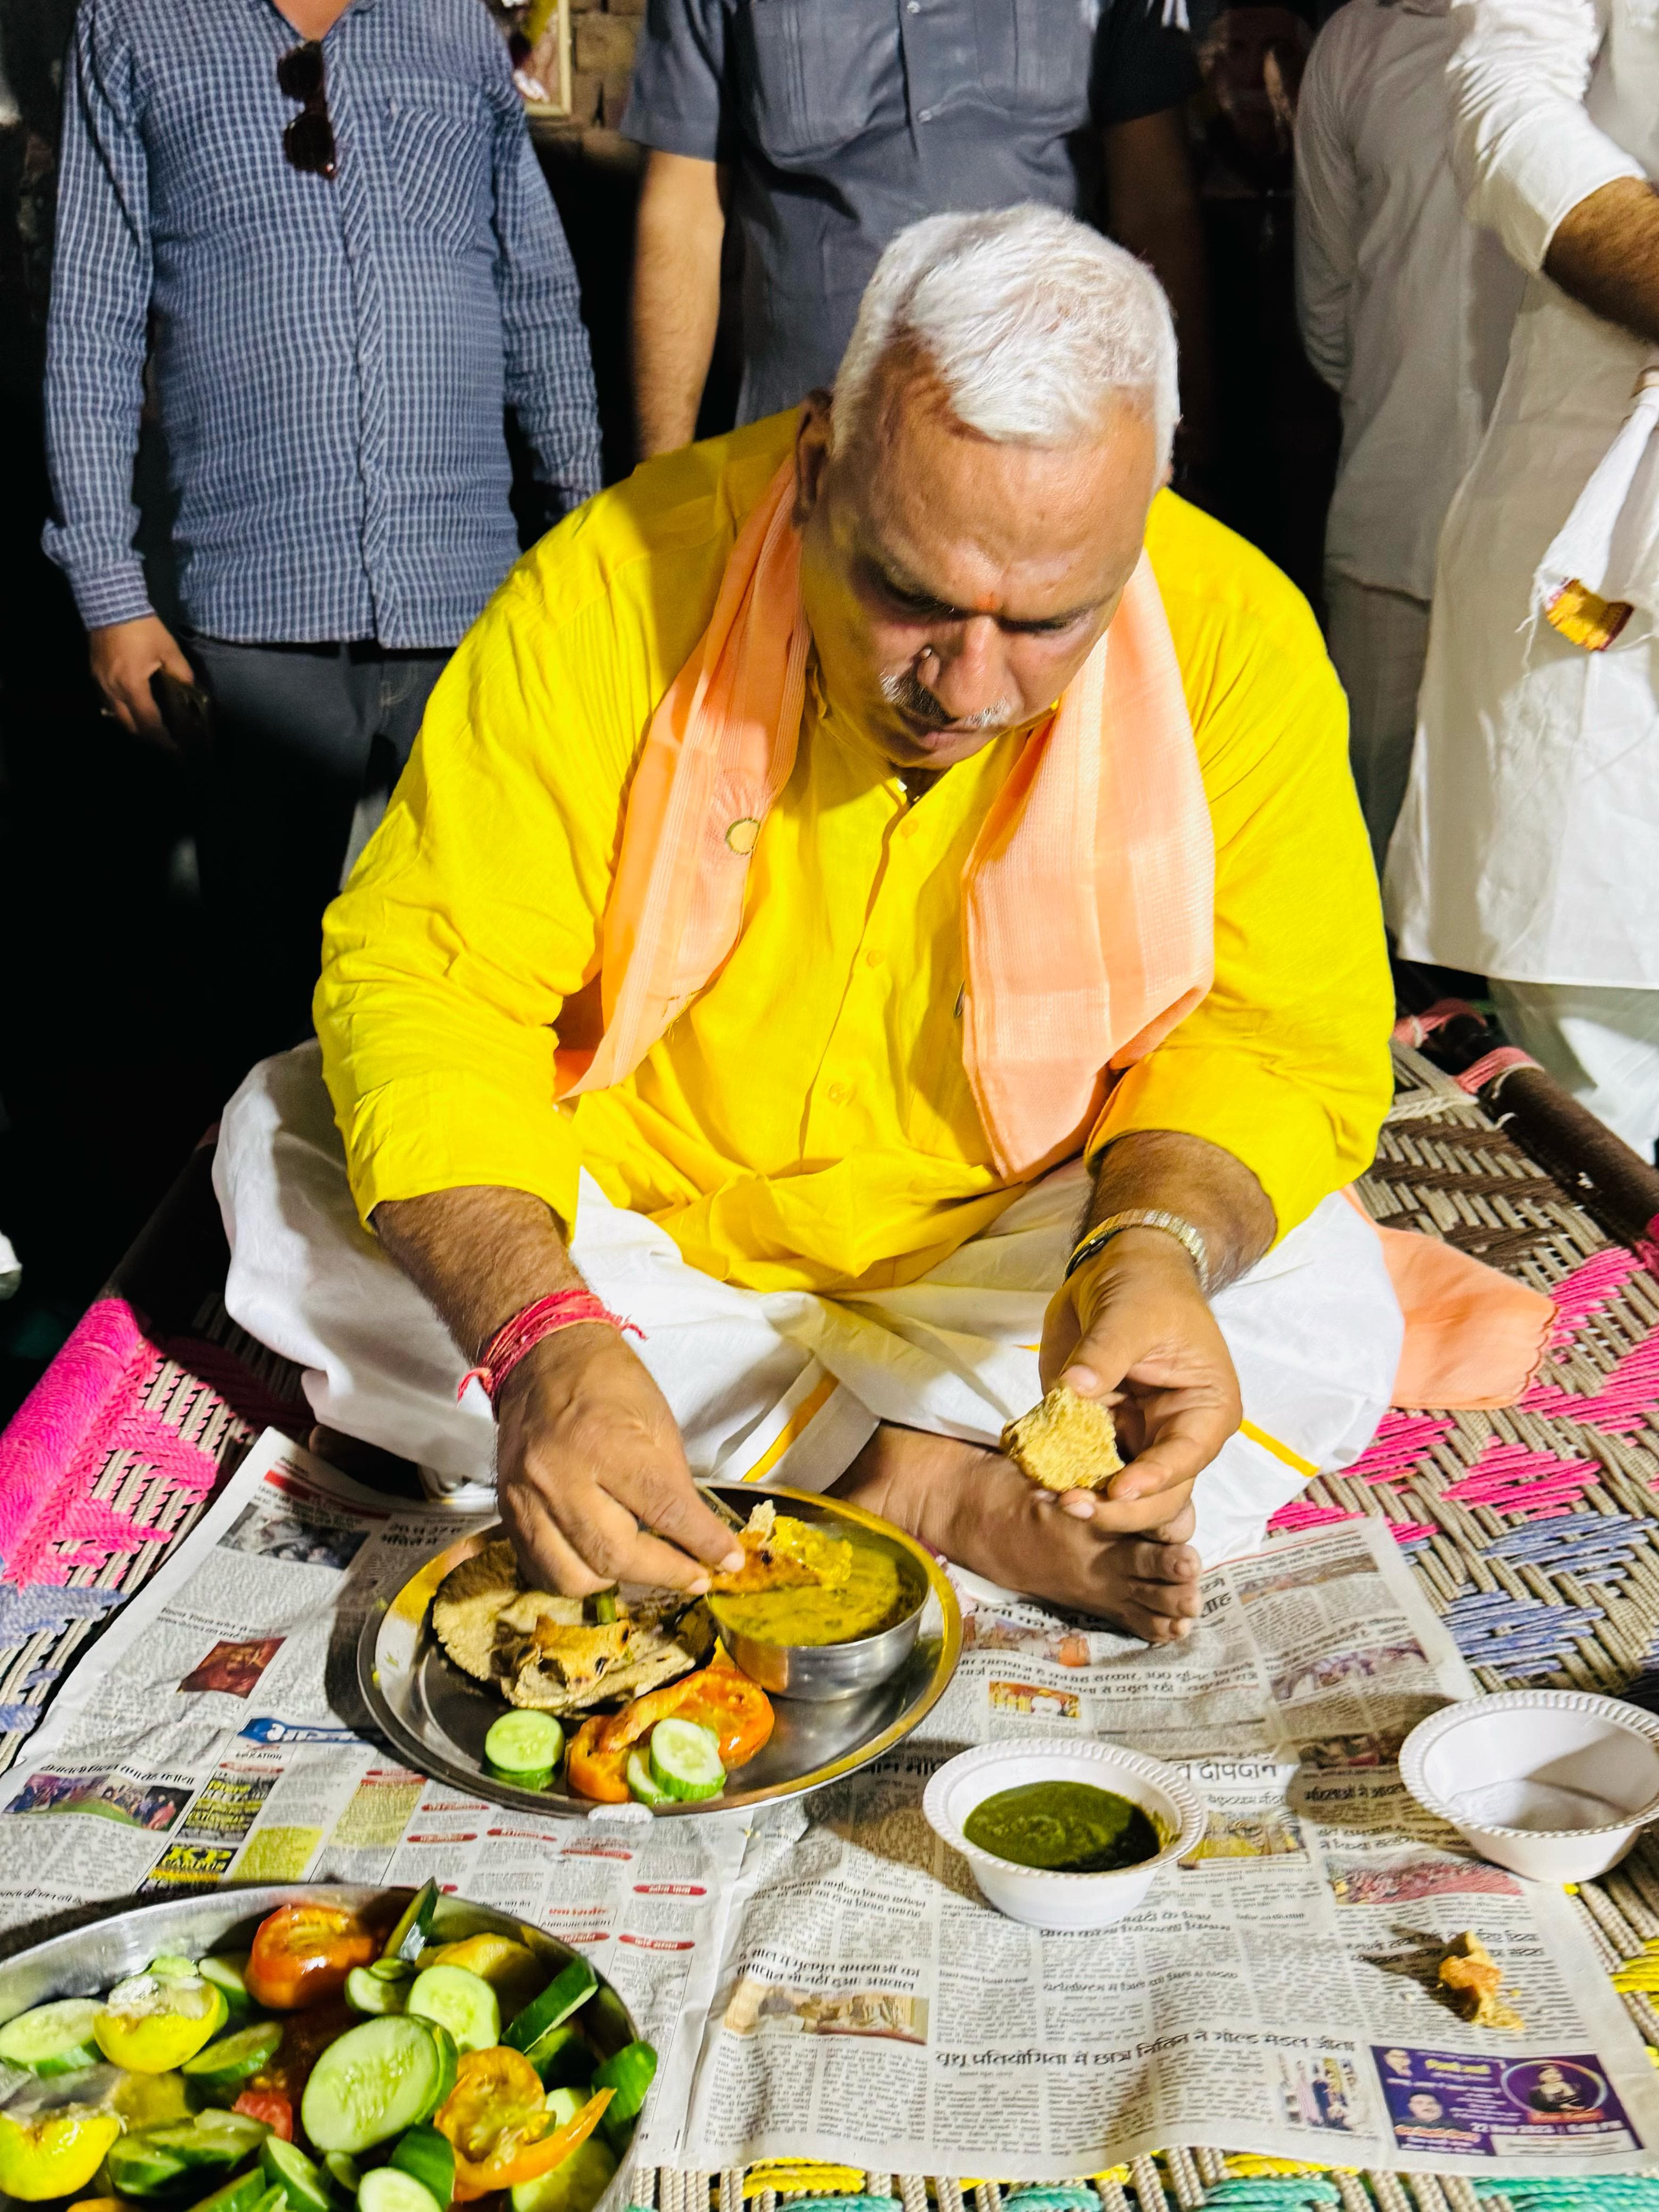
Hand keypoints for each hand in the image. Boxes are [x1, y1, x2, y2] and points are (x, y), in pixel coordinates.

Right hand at [89, 615, 194, 745]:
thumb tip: (191, 689)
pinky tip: (132, 708)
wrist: (109, 604)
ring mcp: (100, 683)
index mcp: (132, 686)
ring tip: (150, 727)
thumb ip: (182, 673)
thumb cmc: (141, 627)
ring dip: (133, 725)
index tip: (175, 749)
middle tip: (165, 740)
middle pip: (129, 725)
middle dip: (147, 736)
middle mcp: (113, 690)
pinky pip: (107, 701)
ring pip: (116, 715)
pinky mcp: (94, 674)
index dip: (163, 739)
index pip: (149, 722)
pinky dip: (121, 711)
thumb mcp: (168, 649)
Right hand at [494, 1323, 745, 1595]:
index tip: (728, 1561)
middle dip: (665, 1574)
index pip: (663, 1510)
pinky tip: (601, 1565)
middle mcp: (560, 1476)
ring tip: (644, 1569)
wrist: (541, 1356)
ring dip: (618, 1582)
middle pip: (615, 1555)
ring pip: (573, 1576)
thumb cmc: (608, 1381)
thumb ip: (674, 1484)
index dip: (702, 1543)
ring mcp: (527, 1498)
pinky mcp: (508, 1510)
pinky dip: (576, 1576)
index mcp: (605, 1443)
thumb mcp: (657, 1421)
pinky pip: (541, 1567)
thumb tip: (699, 1538)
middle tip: (695, 1576)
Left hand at [1037, 1228, 1241, 1534]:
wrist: (1119, 1267)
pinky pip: (1082, 1465)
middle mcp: (1174, 1434)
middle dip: (1116, 1507)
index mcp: (1205, 1409)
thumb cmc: (1145, 1286)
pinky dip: (1059, 1473)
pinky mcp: (1099, 1432)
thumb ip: (1103, 1355)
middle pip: (1156, 1493)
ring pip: (1118, 1491)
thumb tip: (1073, 1391)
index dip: (1152, 1480)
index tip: (1115, 1491)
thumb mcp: (1129, 1313)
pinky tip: (1033, 1475)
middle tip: (1071, 1503)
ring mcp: (1136, 1437)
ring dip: (1085, 1499)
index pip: (1185, 1458)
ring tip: (1046, 1495)